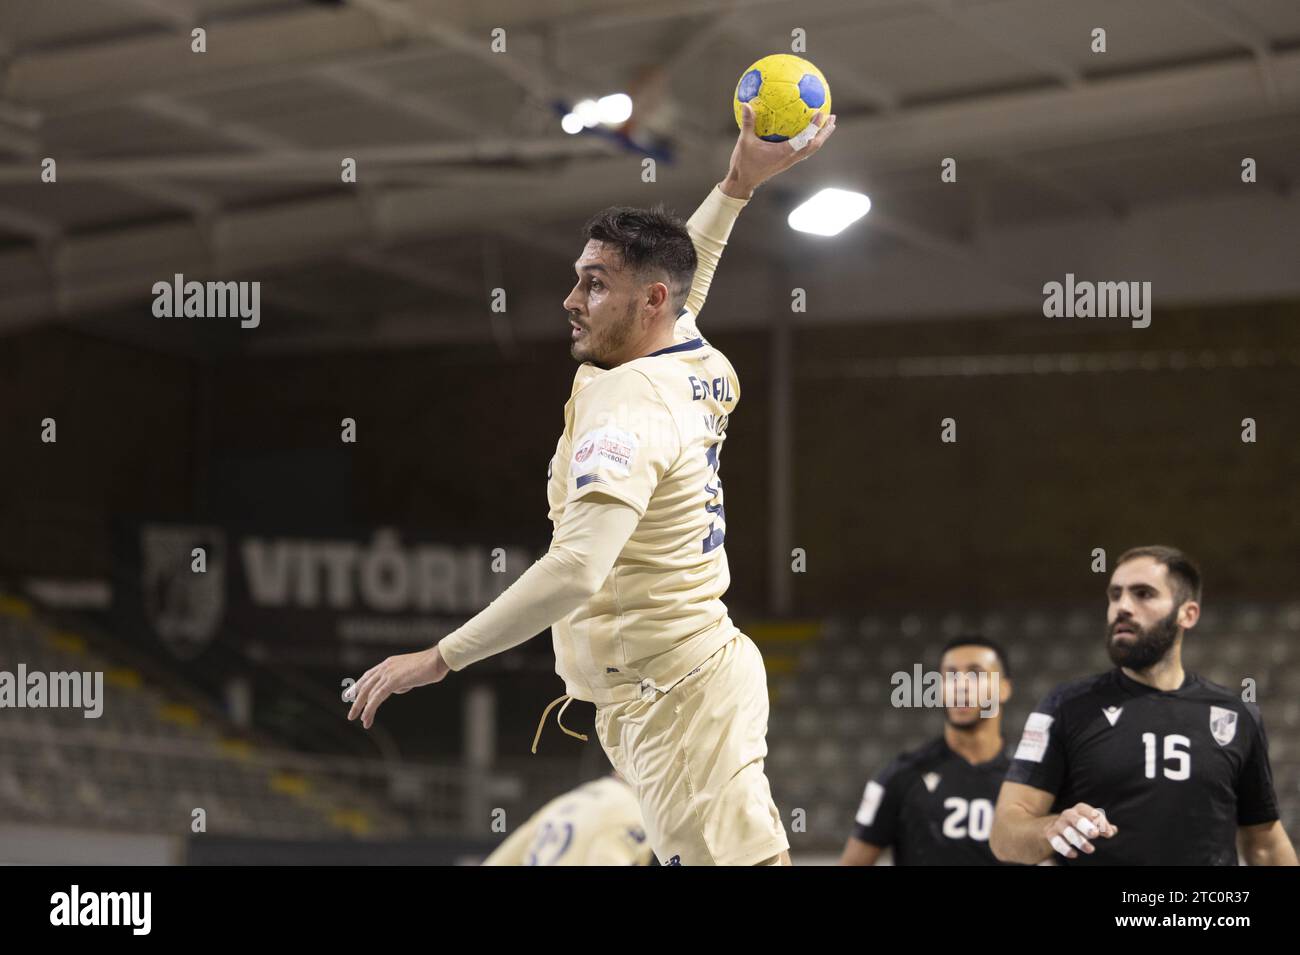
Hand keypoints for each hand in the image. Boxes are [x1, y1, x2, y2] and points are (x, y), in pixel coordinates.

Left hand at [344, 645, 448, 728]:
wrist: (438, 660)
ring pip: (369, 692)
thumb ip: (402, 681)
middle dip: (356, 700)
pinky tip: (366, 717)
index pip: (368, 675)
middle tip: (351, 714)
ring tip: (357, 719)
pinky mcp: (394, 680)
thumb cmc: (430, 667)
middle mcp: (385, 667)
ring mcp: (389, 673)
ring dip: (361, 707)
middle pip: (365, 685)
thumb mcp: (411, 674)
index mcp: (389, 663)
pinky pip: (377, 696)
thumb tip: (397, 689)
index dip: (358, 686)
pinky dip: (370, 708)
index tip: (350, 695)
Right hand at [721, 103, 835, 198]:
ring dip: (820, 137)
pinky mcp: (787, 162)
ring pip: (811, 149)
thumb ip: (747, 122)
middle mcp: (791, 158)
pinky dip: (810, 141)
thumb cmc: (743, 163)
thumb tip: (746, 104)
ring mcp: (790, 161)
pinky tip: (809, 133)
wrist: (743, 182)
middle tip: (832, 118)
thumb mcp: (744, 141)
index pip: (804, 138)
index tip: (821, 113)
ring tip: (827, 125)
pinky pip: (804, 150)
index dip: (814, 126)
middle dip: (824, 132)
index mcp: (784, 153)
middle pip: (814, 145)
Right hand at [1046, 803, 1118, 858]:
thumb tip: (1114, 830)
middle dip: (1085, 826)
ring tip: (1090, 849)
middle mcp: (1068, 814)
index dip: (1100, 822)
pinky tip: (1074, 854)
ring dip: (1078, 840)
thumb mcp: (1091, 823)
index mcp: (1080, 809)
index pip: (1091, 813)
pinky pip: (1056, 840)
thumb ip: (1102, 826)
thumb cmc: (1080, 825)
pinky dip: (1064, 848)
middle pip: (1076, 818)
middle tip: (1095, 834)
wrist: (1056, 826)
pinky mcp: (1050, 833)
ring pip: (1066, 830)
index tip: (1109, 834)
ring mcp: (1058, 824)